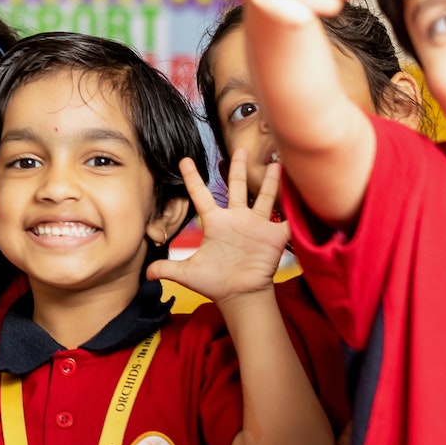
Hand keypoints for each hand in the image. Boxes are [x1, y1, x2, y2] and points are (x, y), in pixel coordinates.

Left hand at [147, 152, 288, 302]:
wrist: (240, 295)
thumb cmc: (215, 283)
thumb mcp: (186, 273)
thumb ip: (165, 269)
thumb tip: (144, 273)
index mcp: (215, 222)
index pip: (201, 194)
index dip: (192, 178)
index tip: (184, 160)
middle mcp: (236, 219)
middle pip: (236, 187)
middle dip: (236, 168)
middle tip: (239, 148)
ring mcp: (256, 224)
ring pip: (264, 195)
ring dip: (269, 179)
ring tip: (274, 160)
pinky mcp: (274, 234)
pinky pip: (286, 217)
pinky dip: (294, 203)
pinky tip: (301, 188)